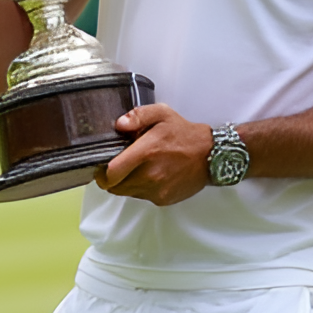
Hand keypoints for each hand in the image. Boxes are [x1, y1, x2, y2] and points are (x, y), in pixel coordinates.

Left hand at [94, 104, 212, 206]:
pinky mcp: (162, 200)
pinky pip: (141, 197)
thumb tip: (119, 124)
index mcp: (146, 152)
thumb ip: (138, 115)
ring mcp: (156, 190)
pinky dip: (140, 188)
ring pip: (127, 193)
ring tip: (137, 168)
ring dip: (126, 183)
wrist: (210, 155)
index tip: (101, 166)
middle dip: (112, 178)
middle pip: (115, 187)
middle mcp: (150, 175)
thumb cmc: (184, 134)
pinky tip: (150, 174)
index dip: (102, 172)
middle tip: (119, 165)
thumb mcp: (162, 113)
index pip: (112, 173)